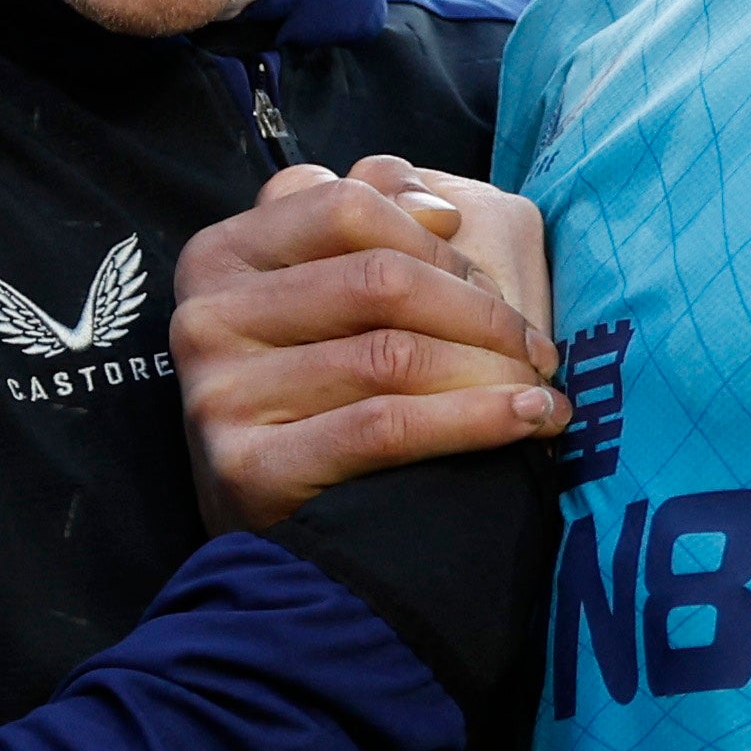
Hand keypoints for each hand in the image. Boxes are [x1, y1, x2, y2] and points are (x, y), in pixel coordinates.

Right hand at [173, 164, 566, 532]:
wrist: (281, 544)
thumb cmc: (321, 395)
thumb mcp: (325, 291)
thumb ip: (369, 218)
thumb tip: (438, 208)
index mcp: (222, 255)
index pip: (346, 206)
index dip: (435, 238)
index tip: (490, 277)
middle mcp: (206, 317)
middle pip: (379, 279)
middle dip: (481, 310)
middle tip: (536, 348)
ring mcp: (219, 394)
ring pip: (392, 354)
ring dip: (493, 372)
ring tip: (544, 391)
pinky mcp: (247, 468)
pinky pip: (386, 426)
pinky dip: (476, 420)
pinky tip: (528, 422)